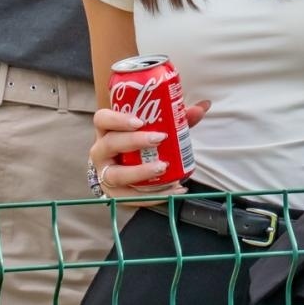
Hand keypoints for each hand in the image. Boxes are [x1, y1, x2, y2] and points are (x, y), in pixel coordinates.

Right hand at [88, 100, 209, 205]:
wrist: (123, 170)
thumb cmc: (137, 144)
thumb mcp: (151, 128)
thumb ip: (174, 117)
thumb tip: (202, 107)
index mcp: (106, 131)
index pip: (102, 118)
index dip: (118, 119)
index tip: (139, 120)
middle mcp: (101, 152)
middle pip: (111, 144)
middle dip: (135, 141)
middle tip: (159, 138)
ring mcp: (106, 175)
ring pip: (117, 174)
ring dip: (141, 171)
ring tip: (163, 167)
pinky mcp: (116, 195)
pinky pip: (131, 197)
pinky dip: (153, 195)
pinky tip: (173, 189)